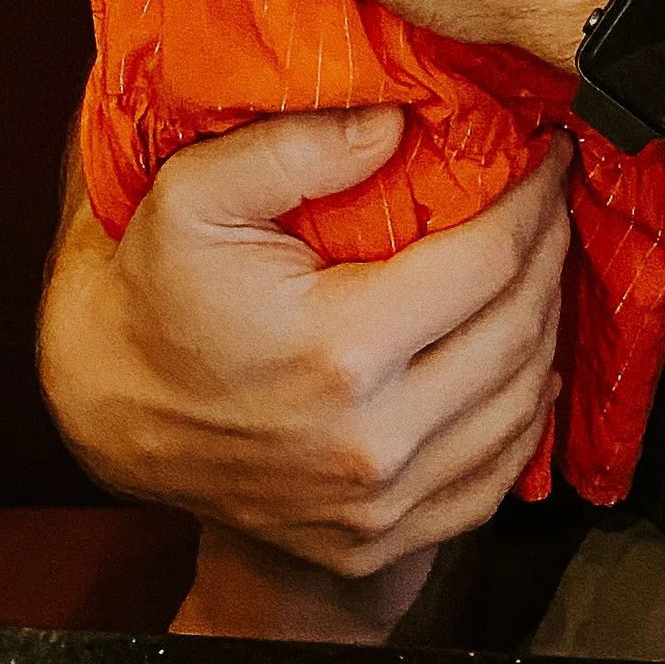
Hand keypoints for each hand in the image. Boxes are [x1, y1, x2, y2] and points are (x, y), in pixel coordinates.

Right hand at [37, 114, 566, 580]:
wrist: (111, 415)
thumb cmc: (156, 294)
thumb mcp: (195, 195)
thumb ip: (296, 145)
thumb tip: (396, 122)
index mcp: (340, 351)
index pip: (490, 261)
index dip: (534, 198)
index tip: (547, 155)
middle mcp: (372, 442)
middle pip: (519, 332)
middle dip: (551, 251)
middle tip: (553, 198)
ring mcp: (377, 506)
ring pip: (519, 407)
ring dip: (547, 327)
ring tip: (542, 264)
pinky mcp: (373, 541)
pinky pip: (490, 480)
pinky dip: (524, 417)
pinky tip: (522, 361)